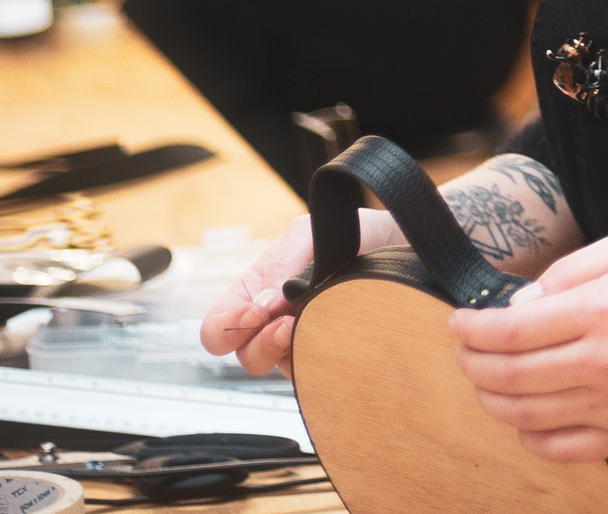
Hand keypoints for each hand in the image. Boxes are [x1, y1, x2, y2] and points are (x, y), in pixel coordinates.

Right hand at [200, 208, 403, 376]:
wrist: (393, 244)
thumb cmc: (344, 235)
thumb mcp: (307, 237)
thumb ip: (282, 267)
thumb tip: (264, 306)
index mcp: (252, 292)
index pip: (214, 328)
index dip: (227, 327)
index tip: (258, 312)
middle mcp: (268, 322)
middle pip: (241, 356)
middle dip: (260, 344)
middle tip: (288, 323)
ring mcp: (295, 340)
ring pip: (274, 368)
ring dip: (288, 350)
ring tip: (311, 324)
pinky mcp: (324, 353)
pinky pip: (309, 372)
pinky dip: (316, 358)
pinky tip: (333, 336)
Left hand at [450, 231, 607, 461]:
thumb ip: (569, 269)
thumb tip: (521, 304)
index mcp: (603, 311)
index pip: (512, 331)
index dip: (473, 328)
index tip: (460, 321)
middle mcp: (606, 363)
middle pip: (510, 376)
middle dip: (471, 363)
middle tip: (464, 350)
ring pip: (526, 416)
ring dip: (490, 399)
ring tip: (484, 379)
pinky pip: (560, 448)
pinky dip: (528, 435)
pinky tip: (523, 414)